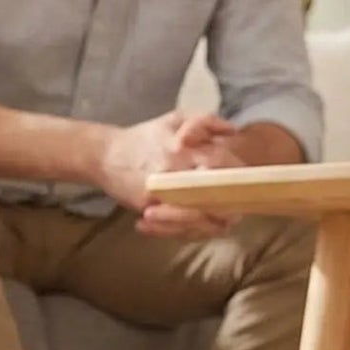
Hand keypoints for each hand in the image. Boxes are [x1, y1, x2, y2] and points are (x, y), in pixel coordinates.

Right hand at [88, 111, 241, 238]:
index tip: (245, 184)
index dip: (239, 176)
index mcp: (185, 147)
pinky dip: (183, 230)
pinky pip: (174, 227)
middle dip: (229, 207)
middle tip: (234, 211)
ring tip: (213, 223)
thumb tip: (232, 131)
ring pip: (197, 219)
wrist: (103, 155)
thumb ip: (206, 121)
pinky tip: (187, 228)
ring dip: (208, 224)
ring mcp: (161, 192)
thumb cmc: (143, 137)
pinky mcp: (148, 206)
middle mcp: (175, 170)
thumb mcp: (174, 119)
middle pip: (215, 197)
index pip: (223, 164)